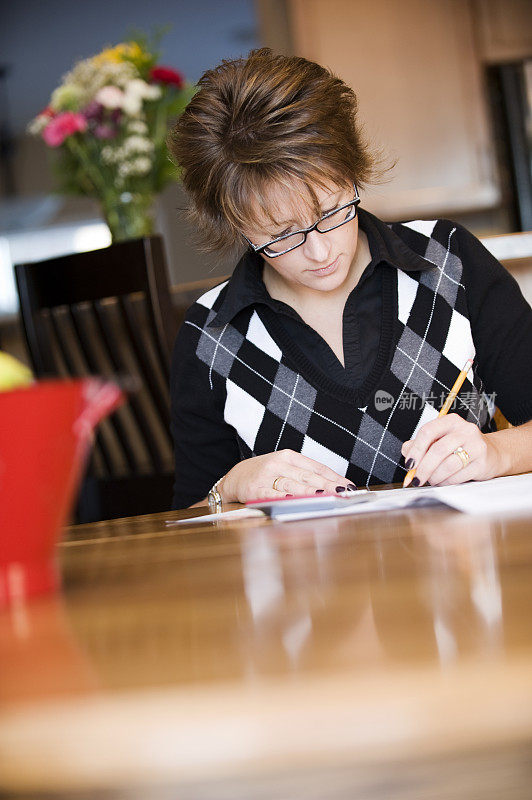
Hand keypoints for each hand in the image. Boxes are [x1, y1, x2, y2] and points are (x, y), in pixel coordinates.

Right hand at [219, 449, 355, 502]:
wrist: (236, 477)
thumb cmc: (266, 474)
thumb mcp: (285, 467)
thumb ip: (306, 475)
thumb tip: (335, 486)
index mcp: (289, 456)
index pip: (316, 467)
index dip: (334, 477)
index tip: (348, 487)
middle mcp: (278, 463)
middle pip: (307, 475)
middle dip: (327, 485)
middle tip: (342, 493)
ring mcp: (266, 476)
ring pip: (292, 484)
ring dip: (309, 491)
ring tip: (324, 495)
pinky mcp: (255, 489)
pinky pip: (272, 494)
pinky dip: (283, 498)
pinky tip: (295, 500)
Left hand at [401, 414, 501, 486]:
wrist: (491, 453)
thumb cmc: (460, 446)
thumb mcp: (440, 439)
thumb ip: (420, 444)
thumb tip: (407, 454)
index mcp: (451, 421)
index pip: (428, 431)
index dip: (416, 449)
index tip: (409, 464)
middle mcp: (465, 430)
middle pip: (438, 450)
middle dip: (424, 468)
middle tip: (417, 478)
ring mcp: (476, 446)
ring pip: (448, 465)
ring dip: (435, 477)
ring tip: (431, 480)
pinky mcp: (482, 462)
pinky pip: (459, 476)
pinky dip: (447, 482)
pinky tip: (444, 481)